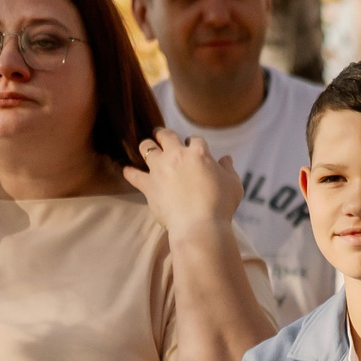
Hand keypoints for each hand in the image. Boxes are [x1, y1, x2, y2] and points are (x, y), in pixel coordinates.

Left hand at [126, 130, 244, 239]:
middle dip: (164, 134)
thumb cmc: (220, 205)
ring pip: (147, 147)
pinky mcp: (149, 185)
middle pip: (166, 135)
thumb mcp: (233, 185)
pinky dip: (130, 173)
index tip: (193, 147)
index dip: (194, 142)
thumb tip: (226, 159)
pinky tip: (127, 170)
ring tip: (147, 147)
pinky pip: (134, 175)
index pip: (195, 139)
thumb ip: (228, 169)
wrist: (200, 226)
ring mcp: (160, 169)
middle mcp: (177, 155)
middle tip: (162, 135)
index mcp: (199, 153)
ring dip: (147, 146)